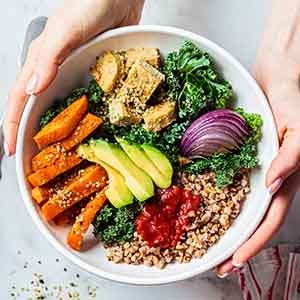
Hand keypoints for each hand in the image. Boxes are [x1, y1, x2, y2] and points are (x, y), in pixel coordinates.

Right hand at [3, 0, 143, 154]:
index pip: (20, 99)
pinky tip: (88, 128)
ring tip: (61, 151)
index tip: (11, 151)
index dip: (13, 126)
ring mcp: (74, 73)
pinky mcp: (92, 73)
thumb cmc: (90, 4)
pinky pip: (83, 99)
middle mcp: (55, 70)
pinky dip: (82, 116)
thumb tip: (34, 89)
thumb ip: (48, 58)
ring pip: (60, 107)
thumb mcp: (65, 30)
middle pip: (38, 108)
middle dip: (34, 133)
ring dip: (59, 128)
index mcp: (41, 61)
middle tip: (35, 159)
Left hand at [216, 53, 299, 276]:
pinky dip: (220, 199)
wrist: (276, 79)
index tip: (235, 260)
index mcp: (286, 178)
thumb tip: (275, 186)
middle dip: (238, 245)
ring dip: (228, 228)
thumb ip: (291, 158)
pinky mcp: (243, 158)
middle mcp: (270, 179)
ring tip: (211, 245)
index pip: (270, 219)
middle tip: (219, 265)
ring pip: (242, 207)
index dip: (254, 242)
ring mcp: (256, 170)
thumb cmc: (293, 102)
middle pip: (254, 220)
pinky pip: (231, 183)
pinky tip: (207, 207)